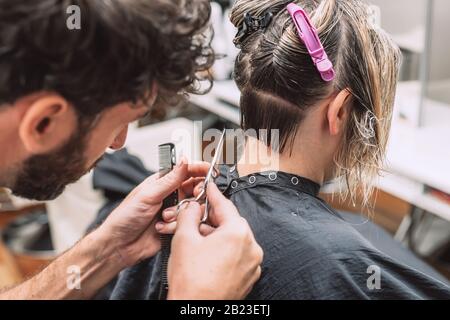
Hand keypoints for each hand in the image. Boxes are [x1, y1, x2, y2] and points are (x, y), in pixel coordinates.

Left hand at [95, 158, 208, 267]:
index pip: (186, 171)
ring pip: (193, 208)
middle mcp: (171, 196)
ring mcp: (174, 211)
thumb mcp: (149, 194)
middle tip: (192, 197)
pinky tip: (163, 228)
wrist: (120, 245)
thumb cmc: (125, 217)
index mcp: (163, 182)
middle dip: (194, 194)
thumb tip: (184, 161)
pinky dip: (177, 226)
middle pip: (195, 190)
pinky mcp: (176, 227)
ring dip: (180, 213)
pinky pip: (188, 224)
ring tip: (163, 217)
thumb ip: (170, 179)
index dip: (200, 169)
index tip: (211, 171)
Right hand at [165, 183, 262, 299]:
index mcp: (238, 233)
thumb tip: (193, 207)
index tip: (209, 187)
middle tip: (196, 217)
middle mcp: (251, 247)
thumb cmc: (190, 281)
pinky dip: (225, 251)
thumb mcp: (183, 238)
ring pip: (234, 239)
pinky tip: (207, 255)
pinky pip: (238, 255)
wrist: (195, 311)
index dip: (212, 194)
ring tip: (197, 240)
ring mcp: (252, 264)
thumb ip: (189, 214)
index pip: (224, 205)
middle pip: (231, 222)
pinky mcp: (249, 277)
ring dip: (217, 236)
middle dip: (212, 218)